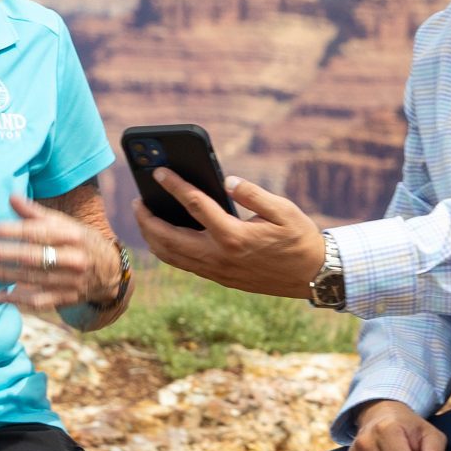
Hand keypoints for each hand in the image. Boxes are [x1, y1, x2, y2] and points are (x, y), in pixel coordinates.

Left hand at [0, 196, 121, 310]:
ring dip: (4, 275)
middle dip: (4, 254)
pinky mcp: (67, 298)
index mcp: (73, 235)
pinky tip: (0, 295)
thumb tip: (11, 198)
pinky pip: (39, 301)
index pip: (39, 232)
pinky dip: (18, 299)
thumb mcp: (64, 223)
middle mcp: (74, 258)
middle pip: (34, 257)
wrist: (109, 271)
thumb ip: (36, 213)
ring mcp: (71, 281)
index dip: (14, 231)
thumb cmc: (79, 241)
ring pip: (33, 279)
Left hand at [132, 170, 324, 298]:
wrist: (312, 276)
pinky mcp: (220, 278)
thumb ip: (253, 193)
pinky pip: (183, 265)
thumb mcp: (283, 210)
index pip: (194, 205)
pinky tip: (164, 237)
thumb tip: (228, 180)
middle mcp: (219, 256)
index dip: (174, 185)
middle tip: (138, 200)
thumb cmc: (300, 239)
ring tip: (144, 218)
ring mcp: (217, 271)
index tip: (158, 172)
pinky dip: (167, 250)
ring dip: (152, 237)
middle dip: (147, 218)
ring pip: (171, 256)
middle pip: (168, 238)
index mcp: (233, 236)